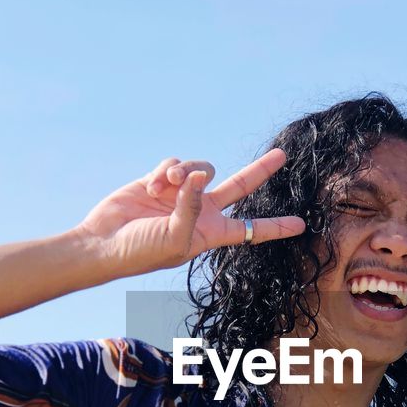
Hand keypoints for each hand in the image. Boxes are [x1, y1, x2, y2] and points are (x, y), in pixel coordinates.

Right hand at [75, 149, 305, 279]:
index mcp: (211, 233)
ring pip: (203, 167)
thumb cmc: (142, 251)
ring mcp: (182, 194)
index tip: (301, 226)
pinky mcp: (161, 180)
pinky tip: (152, 185)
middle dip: (260, 170)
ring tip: (169, 184)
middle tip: (282, 155)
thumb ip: (192, 206)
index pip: (251, 229)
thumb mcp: (175, 238)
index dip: (276, 227)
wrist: (105, 243)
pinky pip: (176, 164)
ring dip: (188, 171)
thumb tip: (199, 175)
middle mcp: (201, 211)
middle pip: (240, 187)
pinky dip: (166, 171)